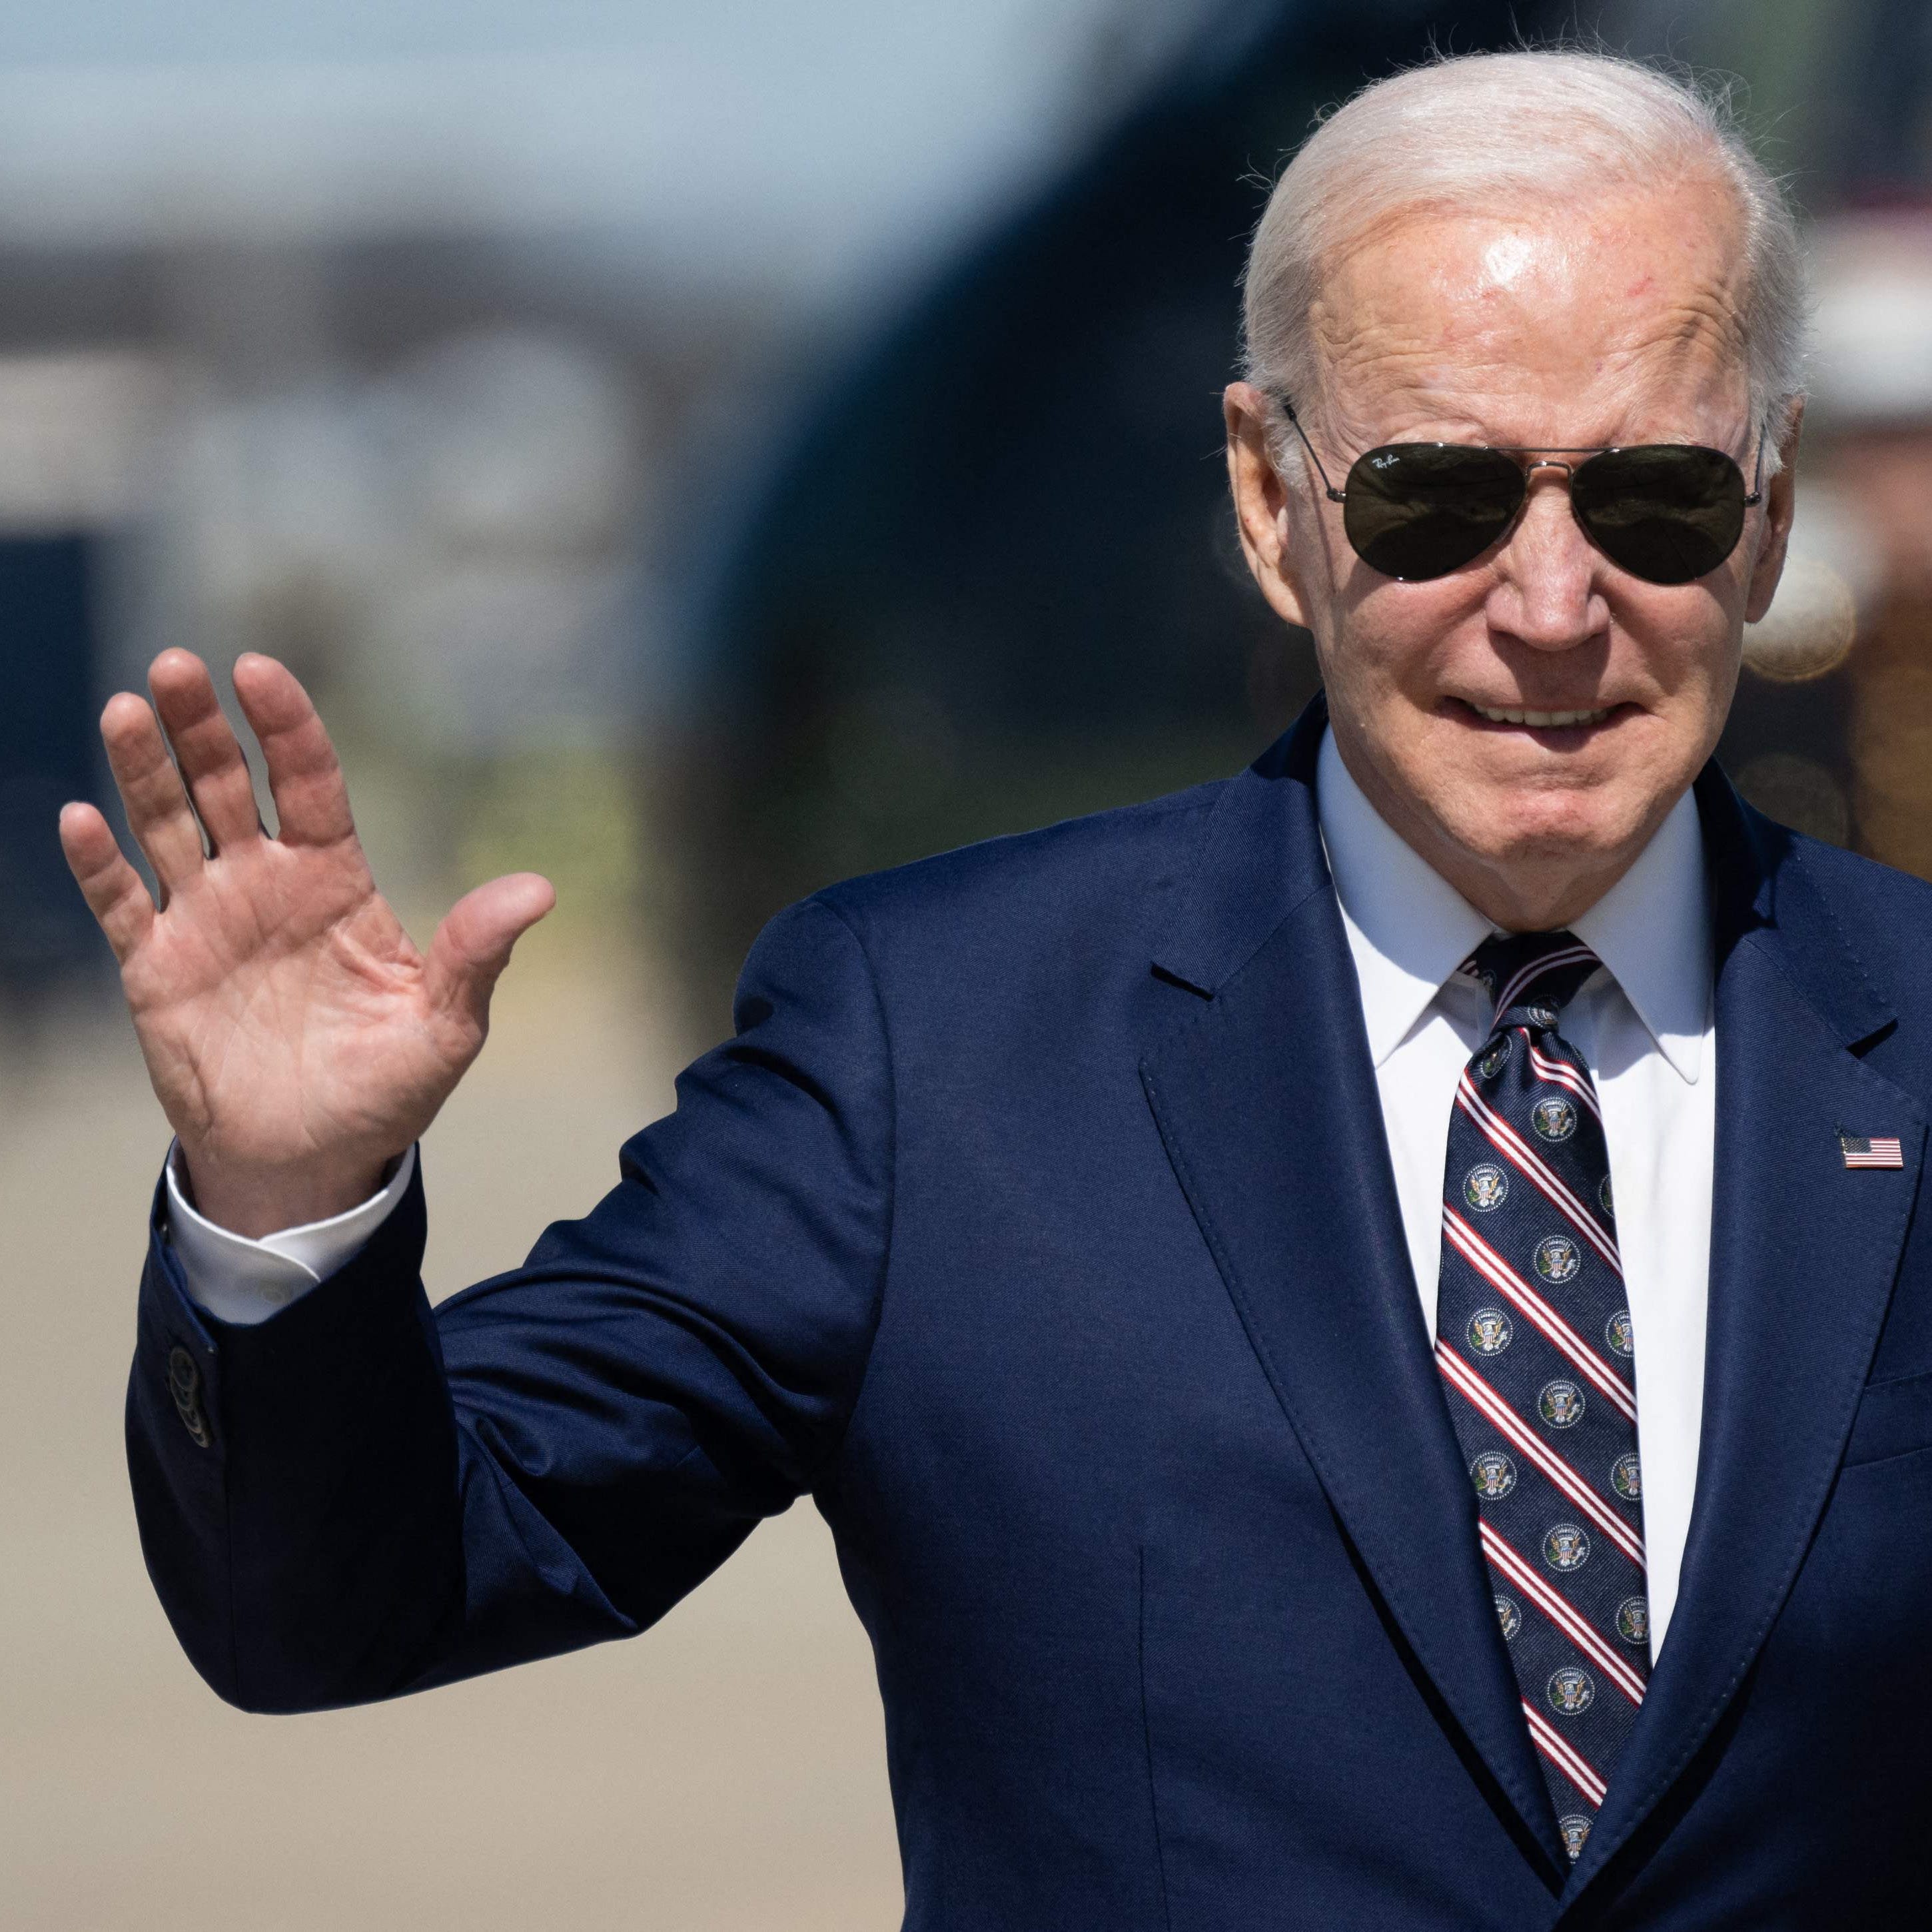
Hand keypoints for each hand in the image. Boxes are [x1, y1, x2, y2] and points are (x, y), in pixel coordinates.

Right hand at [59, 650, 553, 1236]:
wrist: (313, 1161)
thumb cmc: (385, 1089)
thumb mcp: (445, 1027)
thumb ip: (477, 954)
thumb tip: (539, 890)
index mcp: (336, 880)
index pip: (308, 782)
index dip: (286, 727)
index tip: (259, 670)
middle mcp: (265, 883)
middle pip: (227, 784)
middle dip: (202, 726)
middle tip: (177, 665)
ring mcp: (206, 919)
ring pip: (167, 825)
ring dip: (144, 769)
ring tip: (126, 709)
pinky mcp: (155, 967)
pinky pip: (121, 903)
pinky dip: (98, 864)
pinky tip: (81, 817)